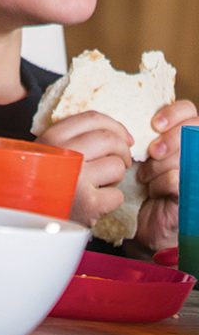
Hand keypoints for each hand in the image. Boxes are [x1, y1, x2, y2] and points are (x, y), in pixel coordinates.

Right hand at [35, 112, 132, 226]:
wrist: (21, 213)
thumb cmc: (35, 180)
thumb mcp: (44, 149)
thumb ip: (70, 136)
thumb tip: (113, 132)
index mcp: (53, 136)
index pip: (93, 118)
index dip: (115, 126)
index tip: (124, 136)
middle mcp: (65, 153)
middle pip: (111, 140)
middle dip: (123, 151)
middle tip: (121, 160)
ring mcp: (78, 178)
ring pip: (117, 166)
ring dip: (116, 176)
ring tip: (102, 182)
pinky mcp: (89, 203)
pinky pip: (117, 195)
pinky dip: (111, 200)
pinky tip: (96, 201)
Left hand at [135, 99, 197, 251]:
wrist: (147, 224)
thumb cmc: (143, 185)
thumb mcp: (144, 156)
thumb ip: (149, 136)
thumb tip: (142, 121)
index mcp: (187, 138)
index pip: (190, 110)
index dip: (173, 113)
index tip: (154, 124)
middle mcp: (197, 152)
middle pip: (192, 129)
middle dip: (169, 140)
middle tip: (152, 153)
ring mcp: (197, 173)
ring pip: (184, 155)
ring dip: (158, 166)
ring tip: (146, 177)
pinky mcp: (194, 194)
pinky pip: (177, 179)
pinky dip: (160, 184)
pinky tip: (153, 191)